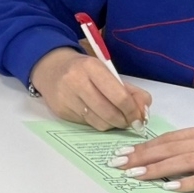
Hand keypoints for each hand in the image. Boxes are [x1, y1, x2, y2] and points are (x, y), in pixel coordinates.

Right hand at [31, 46, 151, 130]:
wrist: (50, 67)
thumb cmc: (84, 70)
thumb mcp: (107, 72)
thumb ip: (130, 91)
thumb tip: (144, 111)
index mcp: (92, 67)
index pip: (120, 97)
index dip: (133, 111)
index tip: (139, 118)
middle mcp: (76, 82)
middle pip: (110, 113)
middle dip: (124, 121)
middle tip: (129, 122)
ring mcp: (66, 98)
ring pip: (99, 123)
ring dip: (112, 124)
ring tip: (114, 118)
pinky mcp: (61, 111)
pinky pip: (87, 124)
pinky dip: (97, 122)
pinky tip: (97, 114)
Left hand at [110, 123, 193, 192]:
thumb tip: (179, 155)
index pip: (173, 137)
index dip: (147, 145)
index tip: (125, 152)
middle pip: (173, 147)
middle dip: (143, 156)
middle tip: (119, 164)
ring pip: (186, 160)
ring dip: (158, 168)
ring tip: (136, 175)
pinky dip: (189, 182)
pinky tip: (171, 187)